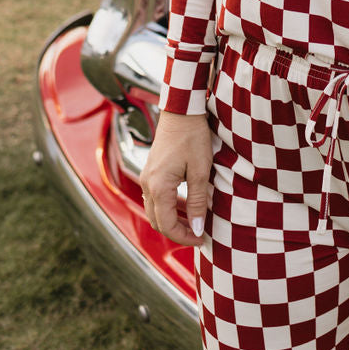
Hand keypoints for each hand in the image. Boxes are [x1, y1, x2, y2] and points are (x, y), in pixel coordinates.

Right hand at [140, 110, 213, 245]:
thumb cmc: (193, 137)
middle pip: (157, 222)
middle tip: (198, 234)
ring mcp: (147, 178)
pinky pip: (155, 198)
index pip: (167, 225)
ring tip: (194, 222)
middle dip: (177, 232)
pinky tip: (186, 205)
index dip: (184, 237)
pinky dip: (168, 208)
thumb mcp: (200, 170)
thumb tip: (197, 228)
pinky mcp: (150, 172)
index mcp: (159, 187)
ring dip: (172, 220)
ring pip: (155, 211)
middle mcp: (148, 184)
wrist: (181, 111)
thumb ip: (197, 202)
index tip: (201, 238)